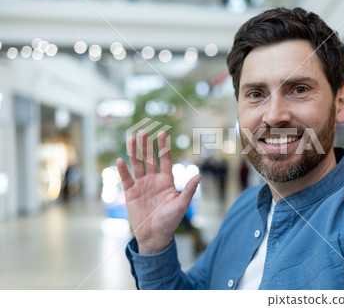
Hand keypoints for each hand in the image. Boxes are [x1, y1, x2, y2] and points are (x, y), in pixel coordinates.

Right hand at [116, 130, 200, 254]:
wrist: (155, 235)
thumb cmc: (170, 221)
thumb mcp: (181, 205)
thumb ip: (189, 190)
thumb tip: (199, 175)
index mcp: (166, 180)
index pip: (164, 159)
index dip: (163, 147)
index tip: (162, 133)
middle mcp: (153, 179)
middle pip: (149, 158)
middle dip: (146, 145)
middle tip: (143, 132)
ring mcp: (141, 185)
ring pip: (137, 164)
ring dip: (134, 152)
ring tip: (131, 138)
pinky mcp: (131, 193)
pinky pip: (126, 179)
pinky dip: (123, 170)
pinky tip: (120, 160)